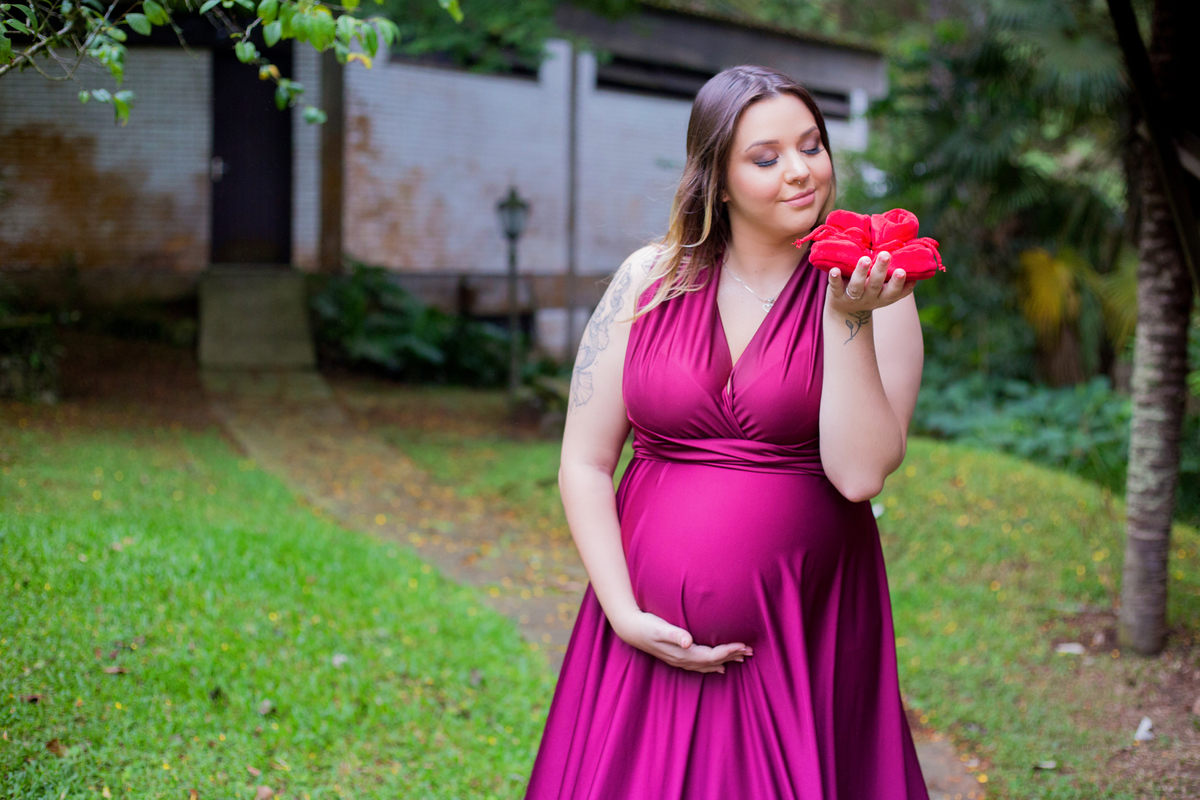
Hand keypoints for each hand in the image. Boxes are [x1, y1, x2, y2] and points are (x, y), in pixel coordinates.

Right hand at [613, 609, 751, 673]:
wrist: (630, 629)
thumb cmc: (646, 625)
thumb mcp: (659, 627)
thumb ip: (674, 634)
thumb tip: (687, 642)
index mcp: (682, 653)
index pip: (711, 655)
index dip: (728, 651)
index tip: (743, 645)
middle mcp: (683, 660)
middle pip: (713, 662)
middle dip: (732, 656)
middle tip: (751, 652)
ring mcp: (680, 661)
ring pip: (708, 665)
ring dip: (725, 661)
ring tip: (741, 659)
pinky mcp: (677, 657)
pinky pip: (700, 666)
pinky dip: (712, 666)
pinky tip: (719, 667)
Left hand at [827, 251, 916, 314]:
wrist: (845, 312)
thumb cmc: (869, 292)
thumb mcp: (885, 290)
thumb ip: (895, 278)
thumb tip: (916, 258)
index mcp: (883, 296)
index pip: (894, 291)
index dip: (899, 283)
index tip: (902, 271)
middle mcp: (869, 298)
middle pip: (875, 285)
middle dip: (880, 270)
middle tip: (885, 255)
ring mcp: (852, 297)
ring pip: (857, 286)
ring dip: (861, 272)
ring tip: (865, 259)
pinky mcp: (836, 295)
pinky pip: (835, 287)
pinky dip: (834, 279)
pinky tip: (834, 270)